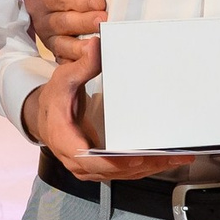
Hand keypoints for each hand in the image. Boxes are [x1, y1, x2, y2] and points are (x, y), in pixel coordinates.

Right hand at [17, 38, 191, 181]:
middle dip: (142, 166)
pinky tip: (165, 160)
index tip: (135, 158)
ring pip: (120, 174)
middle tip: (167, 157)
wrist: (44, 116)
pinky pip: (122, 172)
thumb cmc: (55, 99)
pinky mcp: (100, 167)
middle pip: (111, 170)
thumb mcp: (64, 79)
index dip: (112, 162)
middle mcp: (75, 159)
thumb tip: (96, 46)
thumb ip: (82, 65)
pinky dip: (144, 167)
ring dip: (149, 168)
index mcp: (63, 138)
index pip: (87, 159)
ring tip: (175, 159)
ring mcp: (88, 166)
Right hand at [25, 0, 106, 61]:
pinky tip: (93, 63)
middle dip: (84, 22)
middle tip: (104, 21)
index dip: (79, 0)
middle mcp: (42, 20)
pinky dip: (80, 64)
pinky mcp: (61, 54)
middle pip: (63, 23)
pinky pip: (67, 63)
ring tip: (100, 44)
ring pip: (64, 46)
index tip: (100, 1)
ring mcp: (51, 40)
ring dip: (83, 47)